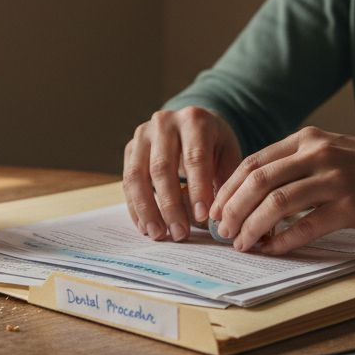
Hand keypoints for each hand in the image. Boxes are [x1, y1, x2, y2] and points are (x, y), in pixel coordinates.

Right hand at [122, 107, 241, 241]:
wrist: (192, 125)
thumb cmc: (214, 145)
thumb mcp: (228, 155)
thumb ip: (224, 183)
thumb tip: (216, 220)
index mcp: (194, 120)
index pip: (195, 157)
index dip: (197, 189)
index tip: (201, 218)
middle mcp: (164, 122)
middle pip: (162, 168)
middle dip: (170, 205)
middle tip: (180, 233)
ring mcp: (142, 134)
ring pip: (137, 175)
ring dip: (147, 210)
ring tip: (159, 234)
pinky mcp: (129, 149)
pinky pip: (126, 182)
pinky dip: (135, 207)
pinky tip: (145, 226)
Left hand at [209, 126, 354, 274]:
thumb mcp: (331, 150)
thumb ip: (295, 163)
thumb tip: (251, 192)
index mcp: (308, 139)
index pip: (253, 162)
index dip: (228, 189)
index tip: (215, 209)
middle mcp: (318, 154)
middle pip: (258, 182)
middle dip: (232, 209)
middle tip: (222, 230)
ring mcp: (335, 179)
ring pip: (276, 204)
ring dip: (253, 227)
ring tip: (243, 242)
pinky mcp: (351, 207)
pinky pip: (306, 227)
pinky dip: (284, 241)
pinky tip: (273, 249)